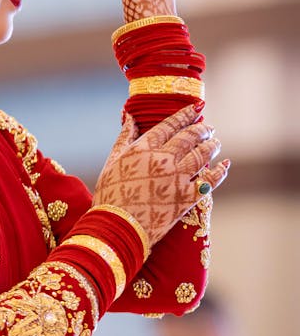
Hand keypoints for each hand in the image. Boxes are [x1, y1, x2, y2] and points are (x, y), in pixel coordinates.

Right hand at [94, 105, 229, 245]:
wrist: (118, 227)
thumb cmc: (110, 195)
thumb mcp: (112, 162)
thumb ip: (124, 138)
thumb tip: (130, 118)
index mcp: (144, 148)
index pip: (170, 124)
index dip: (184, 114)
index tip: (195, 108)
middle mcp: (164, 159)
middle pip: (190, 137)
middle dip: (202, 129)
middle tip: (208, 128)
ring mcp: (178, 178)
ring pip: (203, 155)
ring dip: (212, 146)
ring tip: (215, 143)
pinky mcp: (187, 197)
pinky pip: (210, 180)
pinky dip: (220, 171)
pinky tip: (225, 165)